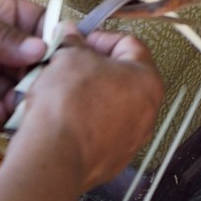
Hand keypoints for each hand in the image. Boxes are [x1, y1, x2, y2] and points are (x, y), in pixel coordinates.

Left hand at [0, 0, 44, 130]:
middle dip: (43, 69)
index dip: (52, 31)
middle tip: (55, 80)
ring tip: (34, 99)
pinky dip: (5, 119)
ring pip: (14, 89)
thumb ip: (2, 36)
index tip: (70, 46)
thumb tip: (42, 48)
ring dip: (27, 95)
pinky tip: (12, 115)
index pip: (33, 21)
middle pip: (29, 60)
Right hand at [0, 31, 162, 200]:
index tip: (81, 42)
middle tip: (70, 67)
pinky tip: (63, 122)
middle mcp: (146, 113)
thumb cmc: (69, 108)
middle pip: (121, 78)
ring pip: (109, 108)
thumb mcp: (69, 58)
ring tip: (62, 95)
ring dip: (88, 98)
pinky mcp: (111, 163)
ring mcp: (130, 141)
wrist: (53, 157)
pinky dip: (84, 126)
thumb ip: (74, 44)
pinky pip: (99, 135)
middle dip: (94, 70)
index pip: (129, 45)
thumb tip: (71, 38)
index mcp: (147, 80)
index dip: (100, 39)